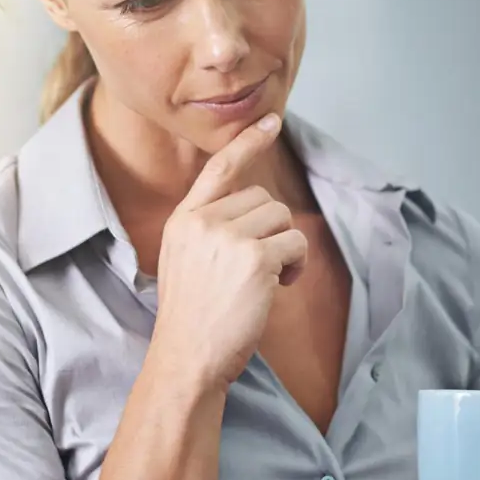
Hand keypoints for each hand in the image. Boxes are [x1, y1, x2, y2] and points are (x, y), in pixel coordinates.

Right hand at [150, 114, 307, 392]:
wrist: (187, 359)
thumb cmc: (193, 320)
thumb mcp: (186, 263)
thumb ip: (209, 232)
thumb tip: (254, 213)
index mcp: (183, 220)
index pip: (220, 168)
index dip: (249, 142)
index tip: (272, 121)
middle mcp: (202, 221)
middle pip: (262, 199)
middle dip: (270, 231)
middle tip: (258, 270)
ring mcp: (227, 238)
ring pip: (282, 218)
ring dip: (285, 249)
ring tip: (265, 282)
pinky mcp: (254, 259)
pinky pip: (295, 244)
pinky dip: (295, 267)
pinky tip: (276, 288)